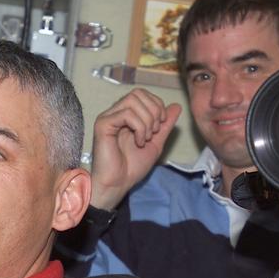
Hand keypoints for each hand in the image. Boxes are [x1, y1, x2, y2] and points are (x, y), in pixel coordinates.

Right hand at [89, 89, 181, 210]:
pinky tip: (138, 142)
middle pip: (138, 93)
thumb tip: (176, 106)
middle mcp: (115, 112)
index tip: (161, 124)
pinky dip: (139, 127)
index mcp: (126, 115)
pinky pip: (126, 113)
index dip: (157, 104)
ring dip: (147, 120)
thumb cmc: (131, 167)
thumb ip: (165, 125)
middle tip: (154, 132)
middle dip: (154, 110)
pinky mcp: (103, 124)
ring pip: (132, 100)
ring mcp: (108, 117)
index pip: (142, 94)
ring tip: (146, 138)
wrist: (118, 184)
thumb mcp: (156, 143)